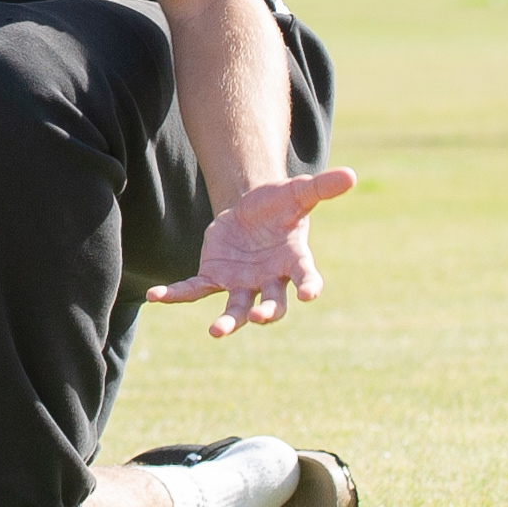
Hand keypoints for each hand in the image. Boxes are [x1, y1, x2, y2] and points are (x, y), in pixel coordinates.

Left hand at [146, 167, 357, 337]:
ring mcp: (241, 283)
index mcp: (294, 260)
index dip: (309, 286)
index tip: (310, 294)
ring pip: (236, 308)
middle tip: (261, 318)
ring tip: (216, 332)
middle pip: (272, 304)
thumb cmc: (279, 205)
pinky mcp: (214, 278)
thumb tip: (352, 174)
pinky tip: (155, 297)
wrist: (249, 209)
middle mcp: (269, 279)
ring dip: (228, 321)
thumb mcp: (298, 191)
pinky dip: (176, 295)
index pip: (305, 276)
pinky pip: (194, 290)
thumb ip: (322, 186)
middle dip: (267, 312)